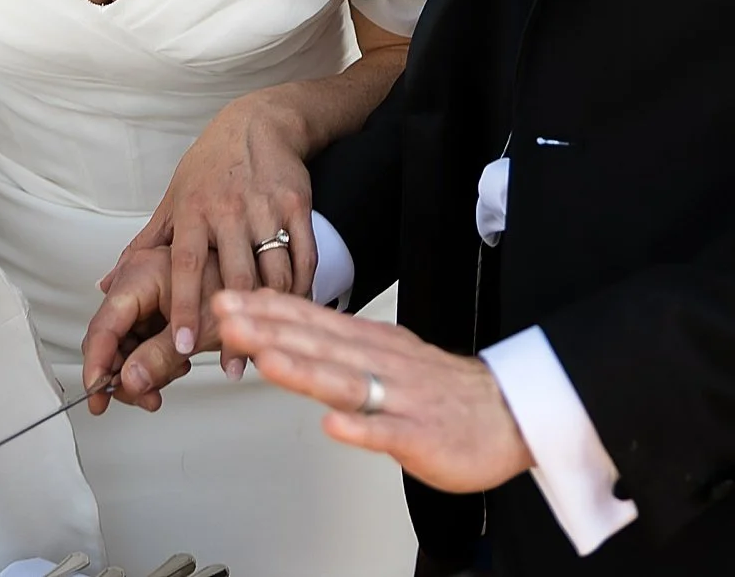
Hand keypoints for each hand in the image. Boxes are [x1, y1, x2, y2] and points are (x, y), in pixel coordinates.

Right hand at [80, 241, 232, 414]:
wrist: (260, 282)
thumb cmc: (237, 290)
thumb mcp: (200, 331)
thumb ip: (159, 357)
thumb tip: (128, 381)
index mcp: (141, 275)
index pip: (104, 326)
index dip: (97, 365)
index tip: (96, 395)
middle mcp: (138, 280)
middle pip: (111, 337)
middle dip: (123, 373)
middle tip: (140, 398)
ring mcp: (147, 295)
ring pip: (126, 342)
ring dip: (140, 371)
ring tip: (164, 384)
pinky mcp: (158, 308)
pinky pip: (142, 340)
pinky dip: (153, 361)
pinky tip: (173, 368)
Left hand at [117, 90, 315, 359]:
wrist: (259, 123)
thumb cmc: (210, 165)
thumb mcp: (172, 198)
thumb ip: (145, 246)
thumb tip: (107, 285)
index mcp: (193, 211)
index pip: (186, 266)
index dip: (185, 308)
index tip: (183, 346)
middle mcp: (229, 211)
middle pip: (233, 277)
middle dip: (233, 325)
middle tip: (232, 366)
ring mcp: (266, 209)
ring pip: (273, 271)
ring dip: (272, 314)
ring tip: (266, 347)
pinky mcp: (297, 206)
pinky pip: (303, 256)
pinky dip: (302, 288)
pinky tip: (295, 313)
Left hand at [213, 289, 536, 494]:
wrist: (508, 414)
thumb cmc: (440, 390)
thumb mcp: (382, 355)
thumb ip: (334, 346)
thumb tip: (281, 330)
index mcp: (370, 344)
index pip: (311, 322)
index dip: (266, 311)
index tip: (226, 299)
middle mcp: (381, 364)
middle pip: (318, 345)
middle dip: (269, 330)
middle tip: (227, 317)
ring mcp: (400, 399)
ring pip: (346, 382)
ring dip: (304, 370)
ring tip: (267, 360)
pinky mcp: (421, 435)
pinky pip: (388, 432)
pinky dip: (361, 429)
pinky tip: (334, 426)